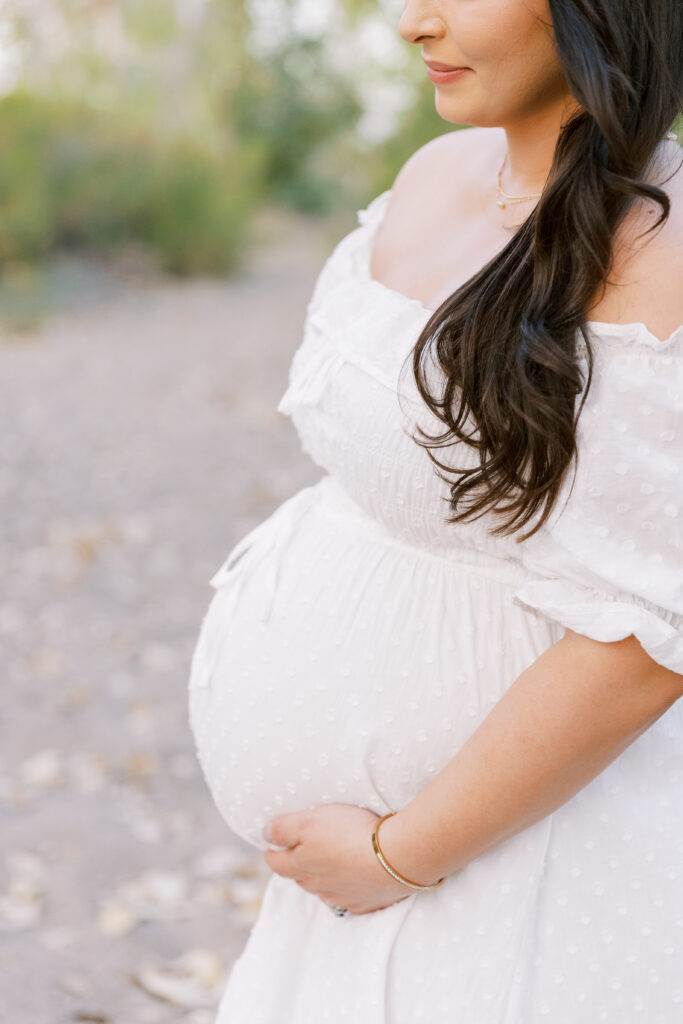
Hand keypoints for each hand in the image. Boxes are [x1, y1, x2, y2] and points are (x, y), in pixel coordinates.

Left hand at [262, 803, 413, 914]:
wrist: (397, 858)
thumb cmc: (350, 834)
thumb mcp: (309, 821)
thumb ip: (282, 829)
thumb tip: (265, 835)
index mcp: (301, 867)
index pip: (277, 863)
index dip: (272, 853)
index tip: (270, 847)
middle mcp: (318, 887)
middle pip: (300, 878)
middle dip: (296, 865)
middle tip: (298, 852)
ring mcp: (343, 898)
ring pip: (324, 889)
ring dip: (322, 877)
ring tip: (327, 863)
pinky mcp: (367, 903)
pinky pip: (350, 898)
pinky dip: (348, 888)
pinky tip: (354, 880)